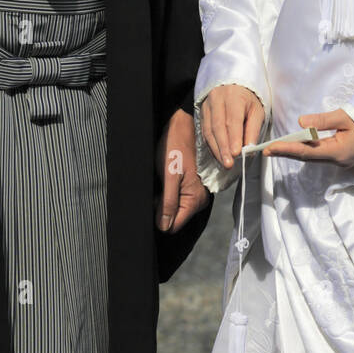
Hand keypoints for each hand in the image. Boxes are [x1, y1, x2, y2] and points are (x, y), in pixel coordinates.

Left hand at [156, 108, 210, 232]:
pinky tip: (168, 178)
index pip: (174, 226)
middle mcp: (200, 200)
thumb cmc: (176, 146)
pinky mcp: (195, 186)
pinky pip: (180, 197)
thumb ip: (168, 202)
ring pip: (176, 207)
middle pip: (175, 217)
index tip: (153, 202)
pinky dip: (170, 191)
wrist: (186, 126)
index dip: (159, 218)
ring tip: (163, 180)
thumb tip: (163, 226)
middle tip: (158, 186)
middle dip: (162, 207)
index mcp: (195, 200)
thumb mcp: (169, 175)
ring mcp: (199, 192)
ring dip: (165, 198)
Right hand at [200, 84, 265, 169]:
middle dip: (223, 147)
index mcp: (233, 96)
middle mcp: (217, 99)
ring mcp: (207, 105)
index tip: (236, 153)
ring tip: (223, 162)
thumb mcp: (257, 111)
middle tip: (228, 163)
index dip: (234, 137)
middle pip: (218, 126)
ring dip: (216, 149)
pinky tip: (217, 154)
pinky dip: (211, 145)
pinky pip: (204, 131)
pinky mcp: (201, 112)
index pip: (232, 119)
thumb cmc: (248, 99)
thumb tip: (249, 149)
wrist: (233, 85)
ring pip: (209, 130)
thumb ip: (253, 129)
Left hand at [263, 109, 353, 167]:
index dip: (286, 149)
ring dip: (295, 151)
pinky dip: (307, 150)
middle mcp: (338, 161)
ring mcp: (341, 161)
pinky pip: (321, 154)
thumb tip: (300, 123)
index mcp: (338, 153)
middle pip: (307, 157)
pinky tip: (297, 145)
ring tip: (276, 147)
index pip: (306, 152)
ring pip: (313, 157)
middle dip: (286, 152)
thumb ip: (322, 121)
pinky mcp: (344, 157)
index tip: (269, 148)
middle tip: (266, 149)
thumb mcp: (345, 116)